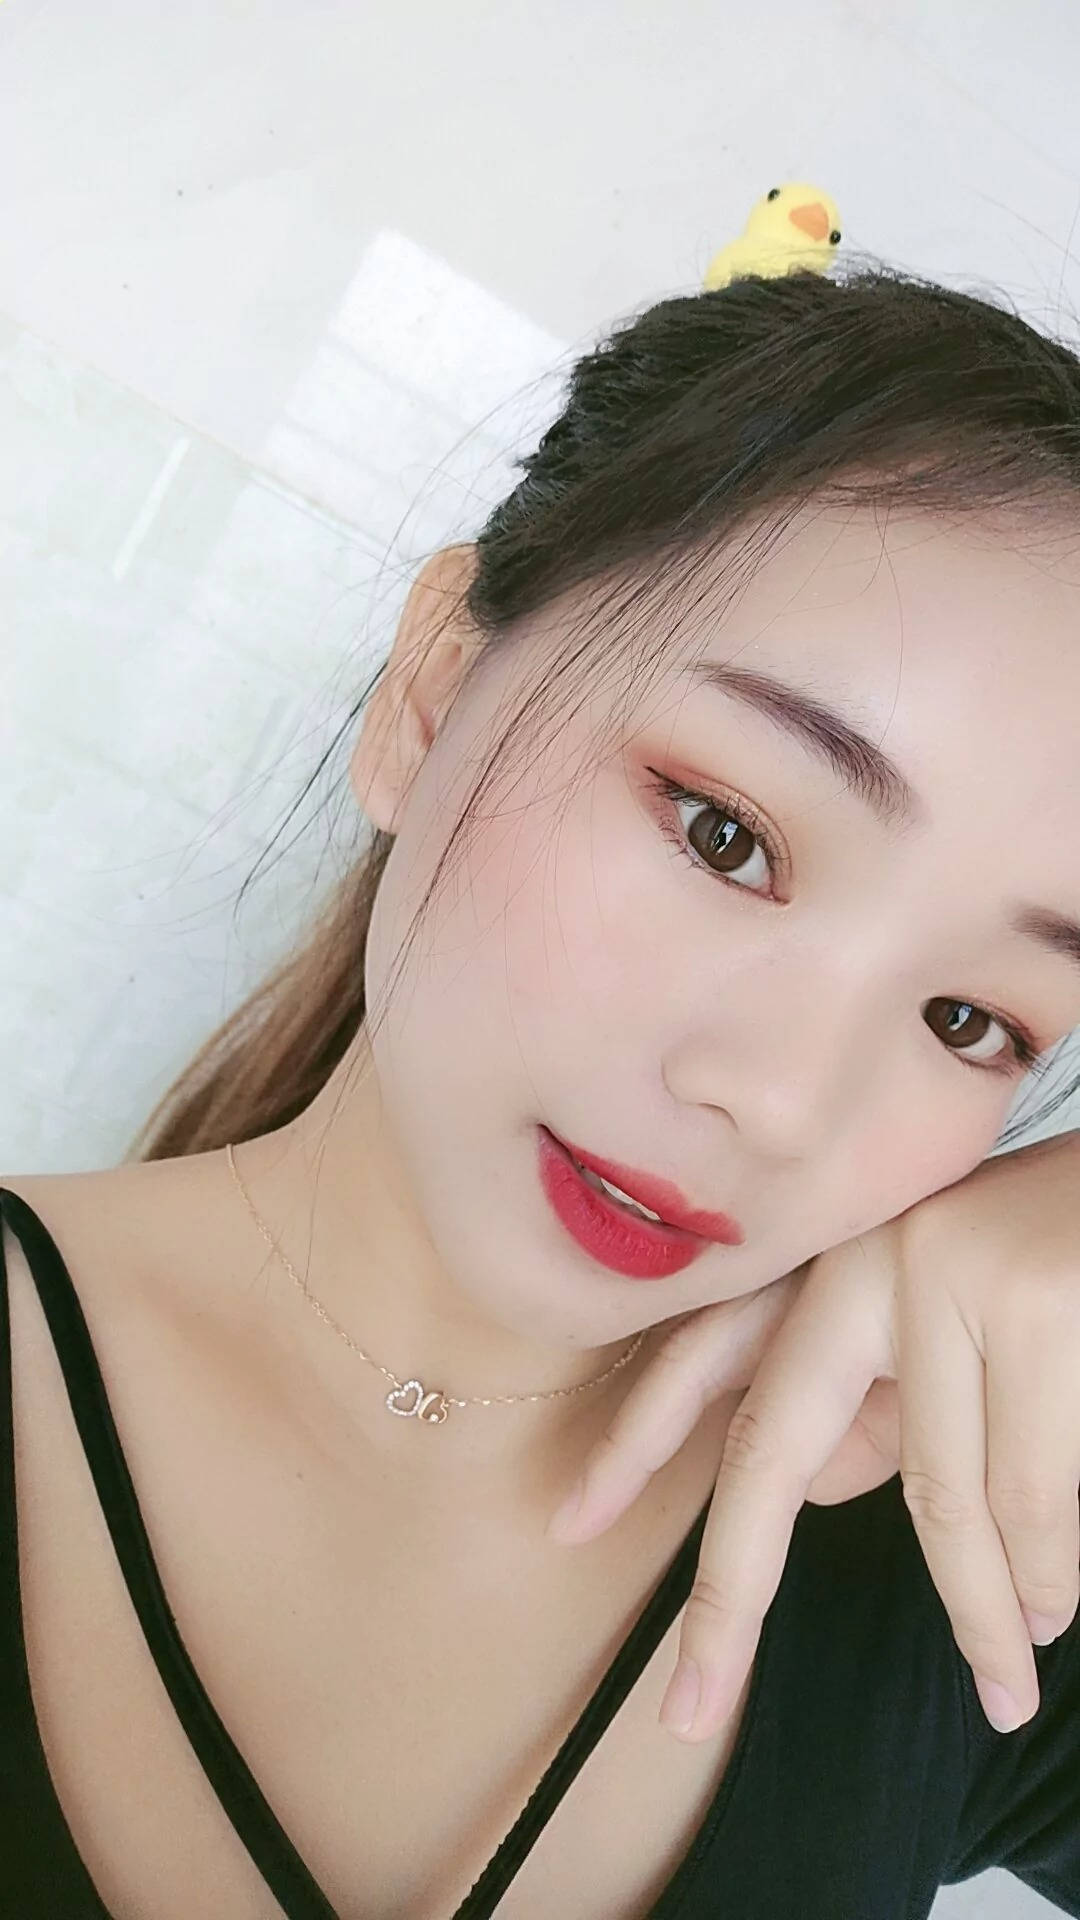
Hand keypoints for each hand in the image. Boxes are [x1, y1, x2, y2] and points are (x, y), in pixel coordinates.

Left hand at [546, 1128, 1079, 1742]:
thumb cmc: (1069, 1260)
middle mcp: (869, 1254)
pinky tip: (1045, 1614)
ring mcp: (945, 1271)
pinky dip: (1037, 1575)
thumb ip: (878, 1398)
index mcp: (841, 1255)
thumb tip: (814, 1489)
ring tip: (1006, 1672)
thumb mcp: (955, 1321)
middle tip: (686, 1705)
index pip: (711, 1351)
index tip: (569, 1520)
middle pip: (770, 1445)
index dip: (638, 1438)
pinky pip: (1022, 1497)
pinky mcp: (1031, 1304)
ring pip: (939, 1501)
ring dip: (978, 1610)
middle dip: (726, 1589)